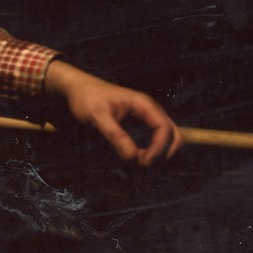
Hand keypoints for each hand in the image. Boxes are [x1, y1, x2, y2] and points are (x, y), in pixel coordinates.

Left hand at [43, 60, 183, 165]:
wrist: (79, 88)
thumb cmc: (87, 98)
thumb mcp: (97, 116)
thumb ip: (114, 134)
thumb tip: (132, 157)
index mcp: (143, 104)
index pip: (164, 128)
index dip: (159, 148)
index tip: (143, 162)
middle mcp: (150, 109)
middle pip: (173, 132)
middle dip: (165, 151)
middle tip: (144, 164)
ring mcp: (147, 115)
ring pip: (168, 135)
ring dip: (161, 151)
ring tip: (140, 162)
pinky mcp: (141, 122)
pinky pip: (156, 136)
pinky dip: (153, 149)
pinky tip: (138, 156)